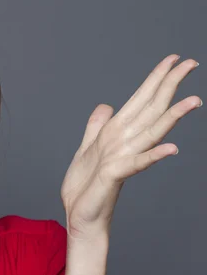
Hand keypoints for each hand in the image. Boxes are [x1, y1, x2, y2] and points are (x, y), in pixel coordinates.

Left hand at [61, 54, 201, 239]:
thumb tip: (106, 105)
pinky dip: (153, 156)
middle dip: (169, 86)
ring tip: (193, 100)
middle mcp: (125, 143)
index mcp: (117, 133)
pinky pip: (137, 163)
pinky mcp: (115, 175)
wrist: (80, 215)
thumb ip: (96, 126)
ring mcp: (123, 158)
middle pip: (152, 109)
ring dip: (172, 117)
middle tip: (191, 64)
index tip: (173, 59)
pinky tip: (171, 149)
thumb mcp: (86, 148)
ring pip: (151, 132)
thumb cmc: (85, 186)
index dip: (155, 79)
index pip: (141, 101)